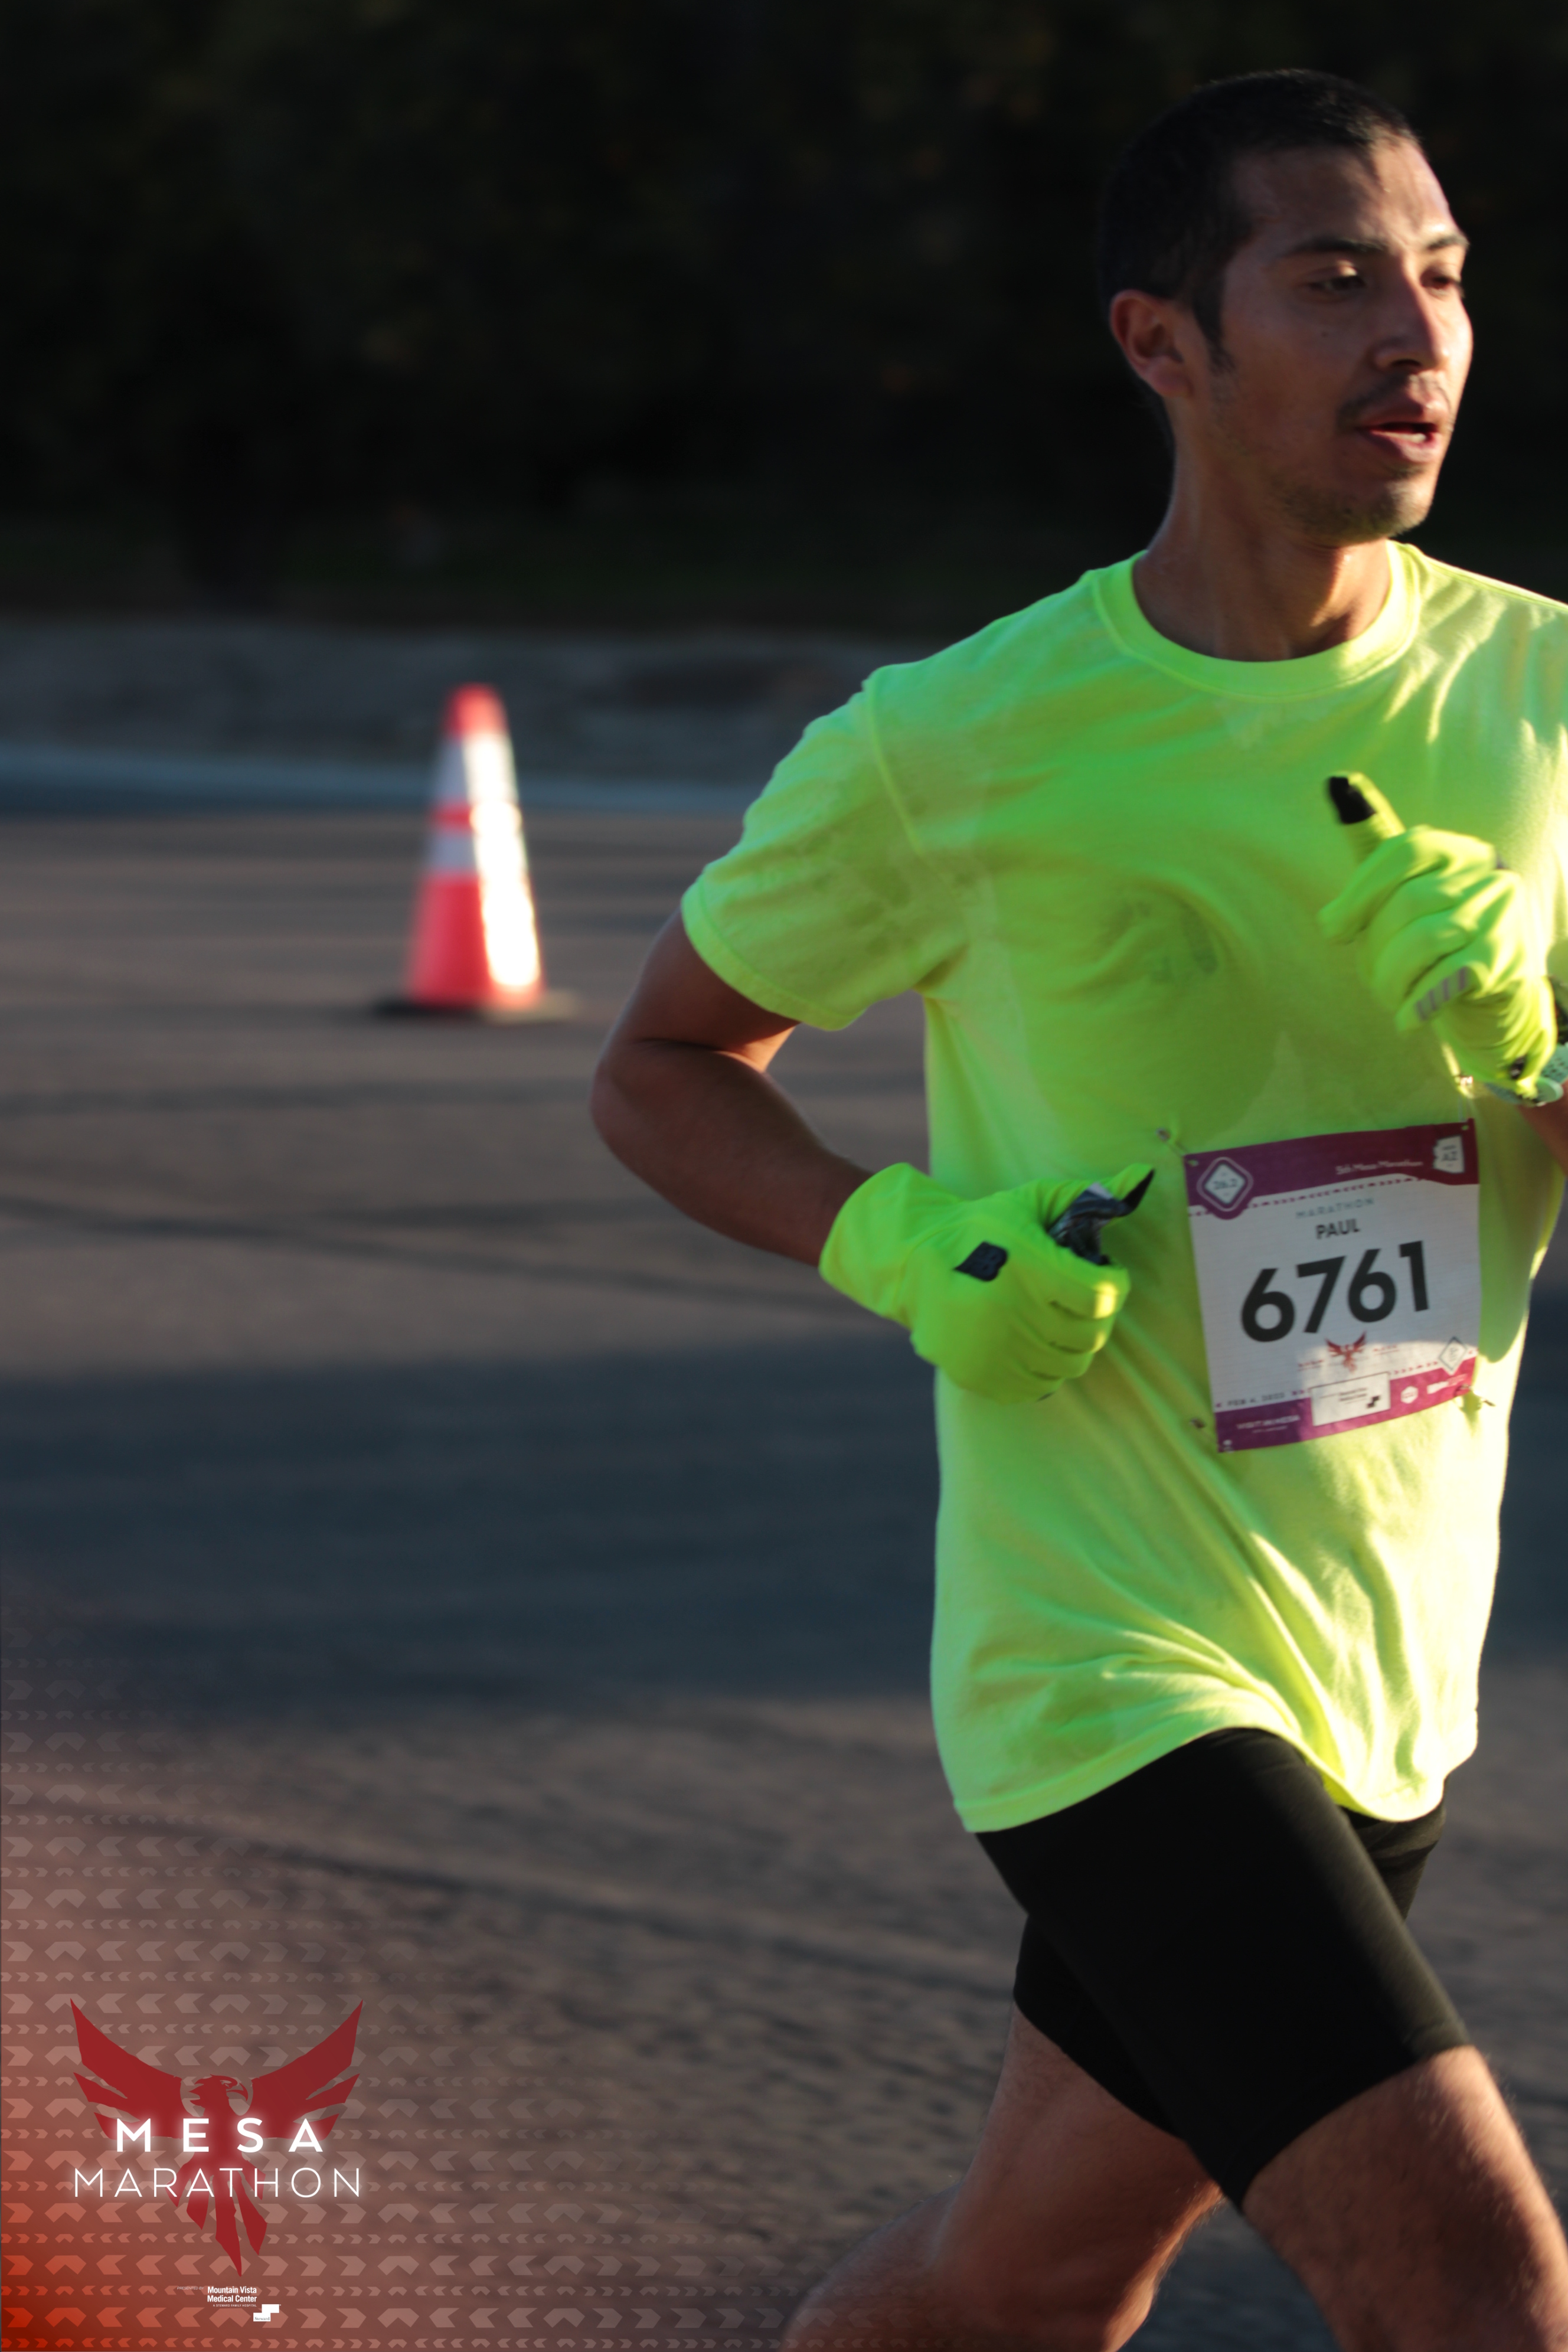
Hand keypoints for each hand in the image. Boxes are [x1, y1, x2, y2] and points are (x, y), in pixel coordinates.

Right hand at [819, 1163, 1150, 1402]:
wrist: (913, 1263)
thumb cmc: (980, 1229)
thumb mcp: (1028, 1202)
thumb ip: (1085, 1194)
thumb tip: (1141, 1176)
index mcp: (1030, 1267)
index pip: (1102, 1296)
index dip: (1116, 1284)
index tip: (1108, 1273)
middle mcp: (1013, 1312)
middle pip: (1091, 1336)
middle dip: (1100, 1317)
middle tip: (1087, 1301)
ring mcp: (996, 1350)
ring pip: (1070, 1365)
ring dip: (1076, 1344)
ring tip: (1062, 1322)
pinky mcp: (980, 1375)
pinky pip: (1039, 1387)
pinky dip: (1046, 1369)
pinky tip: (1037, 1344)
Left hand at [1318, 775, 1556, 1098]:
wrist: (1495, 990)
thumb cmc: (1436, 929)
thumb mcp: (1403, 884)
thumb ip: (1373, 840)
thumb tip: (1337, 781)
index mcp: (1457, 850)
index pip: (1404, 850)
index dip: (1360, 892)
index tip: (1333, 929)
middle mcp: (1487, 874)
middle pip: (1408, 903)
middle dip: (1374, 949)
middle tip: (1368, 976)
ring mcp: (1501, 917)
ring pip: (1424, 941)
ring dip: (1390, 979)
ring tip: (1388, 996)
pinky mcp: (1507, 962)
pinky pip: (1446, 979)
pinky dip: (1416, 1003)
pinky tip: (1406, 1019)